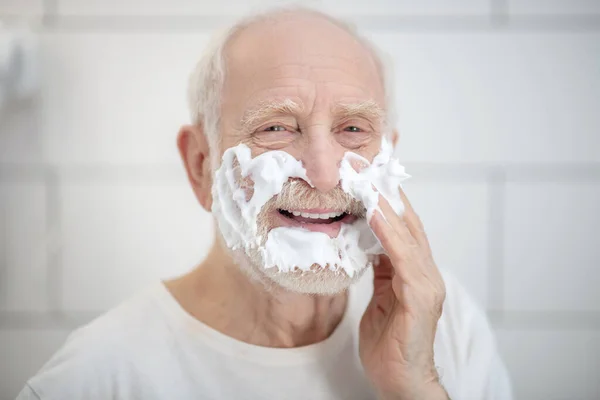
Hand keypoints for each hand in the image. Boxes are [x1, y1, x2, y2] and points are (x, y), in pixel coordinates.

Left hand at [359, 189, 447, 399]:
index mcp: (416, 272)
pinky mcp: (421, 299)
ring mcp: (427, 285)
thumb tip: (369, 244)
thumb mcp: (382, 297)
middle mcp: (426, 273)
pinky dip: (390, 235)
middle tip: (369, 165)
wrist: (401, 381)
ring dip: (388, 206)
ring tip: (370, 180)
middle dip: (389, 194)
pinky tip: (376, 215)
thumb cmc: (390, 343)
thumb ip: (381, 270)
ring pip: (409, 236)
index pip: (403, 227)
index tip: (368, 174)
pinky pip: (404, 260)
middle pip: (409, 224)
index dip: (388, 199)